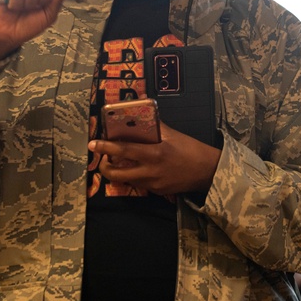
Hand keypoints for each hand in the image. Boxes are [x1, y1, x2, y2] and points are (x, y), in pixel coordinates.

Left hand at [89, 122, 220, 195]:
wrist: (207, 171)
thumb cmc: (191, 149)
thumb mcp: (172, 134)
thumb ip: (155, 124)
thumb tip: (142, 108)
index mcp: (153, 154)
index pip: (123, 150)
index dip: (105, 147)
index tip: (93, 144)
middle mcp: (150, 171)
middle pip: (117, 174)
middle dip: (104, 167)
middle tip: (102, 159)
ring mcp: (153, 184)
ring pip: (126, 180)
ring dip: (118, 172)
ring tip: (118, 162)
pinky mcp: (157, 191)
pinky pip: (140, 184)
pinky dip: (134, 176)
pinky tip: (138, 168)